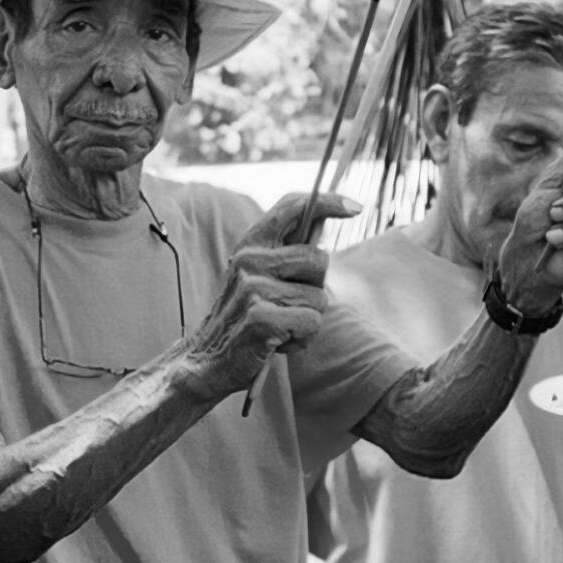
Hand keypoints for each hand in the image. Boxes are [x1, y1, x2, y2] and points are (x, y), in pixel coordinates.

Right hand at [182, 192, 358, 395]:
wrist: (206, 360)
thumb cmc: (242, 316)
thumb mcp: (258, 275)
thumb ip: (286, 251)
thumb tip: (323, 221)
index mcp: (250, 244)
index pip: (292, 207)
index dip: (329, 202)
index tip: (356, 207)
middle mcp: (249, 259)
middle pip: (319, 259)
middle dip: (315, 285)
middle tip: (288, 304)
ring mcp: (253, 288)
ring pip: (319, 297)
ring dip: (308, 318)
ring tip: (279, 325)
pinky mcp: (261, 317)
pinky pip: (311, 322)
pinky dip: (302, 337)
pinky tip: (277, 342)